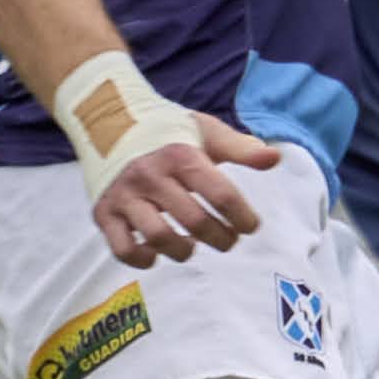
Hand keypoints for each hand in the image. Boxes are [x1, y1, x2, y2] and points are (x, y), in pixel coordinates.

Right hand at [90, 111, 282, 266]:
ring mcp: (124, 195)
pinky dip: (142, 258)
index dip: (243, 217)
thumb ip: (241, 148)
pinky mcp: (104, 212)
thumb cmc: (167, 131)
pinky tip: (157, 253)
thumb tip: (274, 158)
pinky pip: (122, 248)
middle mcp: (150, 175)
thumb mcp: (206, 131)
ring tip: (193, 246)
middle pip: (194, 221)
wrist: (109, 120)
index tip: (250, 226)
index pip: (221, 194)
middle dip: (221, 238)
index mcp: (180, 155)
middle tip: (229, 240)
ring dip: (184, 250)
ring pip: (158, 237)